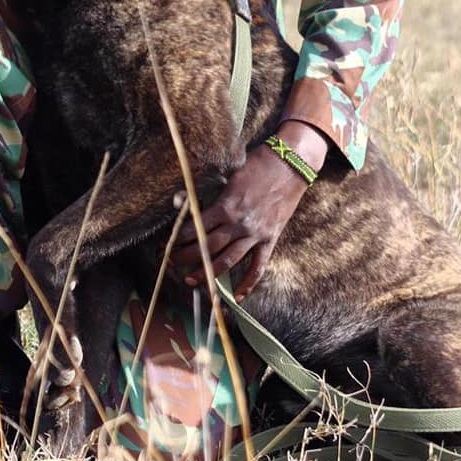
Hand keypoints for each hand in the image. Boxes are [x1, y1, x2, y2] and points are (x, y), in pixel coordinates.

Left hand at [171, 121, 328, 299]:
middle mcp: (239, 224)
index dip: (180, 239)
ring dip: (207, 272)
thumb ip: (209, 193)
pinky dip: (248, 283)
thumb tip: (181, 201)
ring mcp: (255, 234)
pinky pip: (258, 266)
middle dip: (187, 257)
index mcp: (226, 206)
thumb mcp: (229, 174)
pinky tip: (236, 296)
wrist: (292, 164)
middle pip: (207, 247)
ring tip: (190, 280)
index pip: (196, 228)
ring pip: (227, 261)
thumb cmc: (259, 164)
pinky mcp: (270, 238)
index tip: (168, 245)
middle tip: (173, 263)